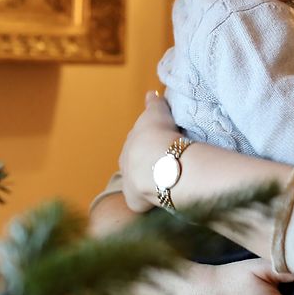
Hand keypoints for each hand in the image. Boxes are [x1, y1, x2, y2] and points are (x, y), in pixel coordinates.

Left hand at [119, 91, 180, 210]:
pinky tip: (166, 195)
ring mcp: (128, 184)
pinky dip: (153, 200)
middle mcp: (125, 164)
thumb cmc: (158, 133)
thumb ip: (154, 103)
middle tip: (167, 162)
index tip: (162, 143)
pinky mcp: (135, 201)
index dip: (150, 144)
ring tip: (168, 180)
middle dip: (147, 163)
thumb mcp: (157, 112)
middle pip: (136, 164)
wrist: (157, 160)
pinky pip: (144, 201)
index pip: (138, 144)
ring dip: (149, 182)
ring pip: (138, 183)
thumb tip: (150, 92)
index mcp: (129, 144)